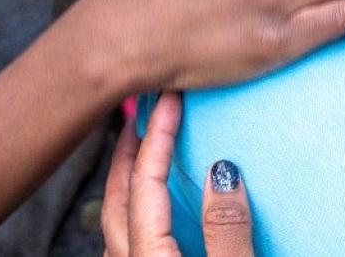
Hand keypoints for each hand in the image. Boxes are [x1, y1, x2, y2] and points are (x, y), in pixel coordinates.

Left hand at [102, 93, 256, 256]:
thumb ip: (226, 231)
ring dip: (128, 185)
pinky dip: (136, 214)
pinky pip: (130, 244)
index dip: (157, 138)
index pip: (146, 185)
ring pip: (118, 224)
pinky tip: (153, 214)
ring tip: (142, 158)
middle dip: (128, 153)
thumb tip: (222, 172)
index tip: (169, 102)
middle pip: (117, 199)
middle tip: (141, 119)